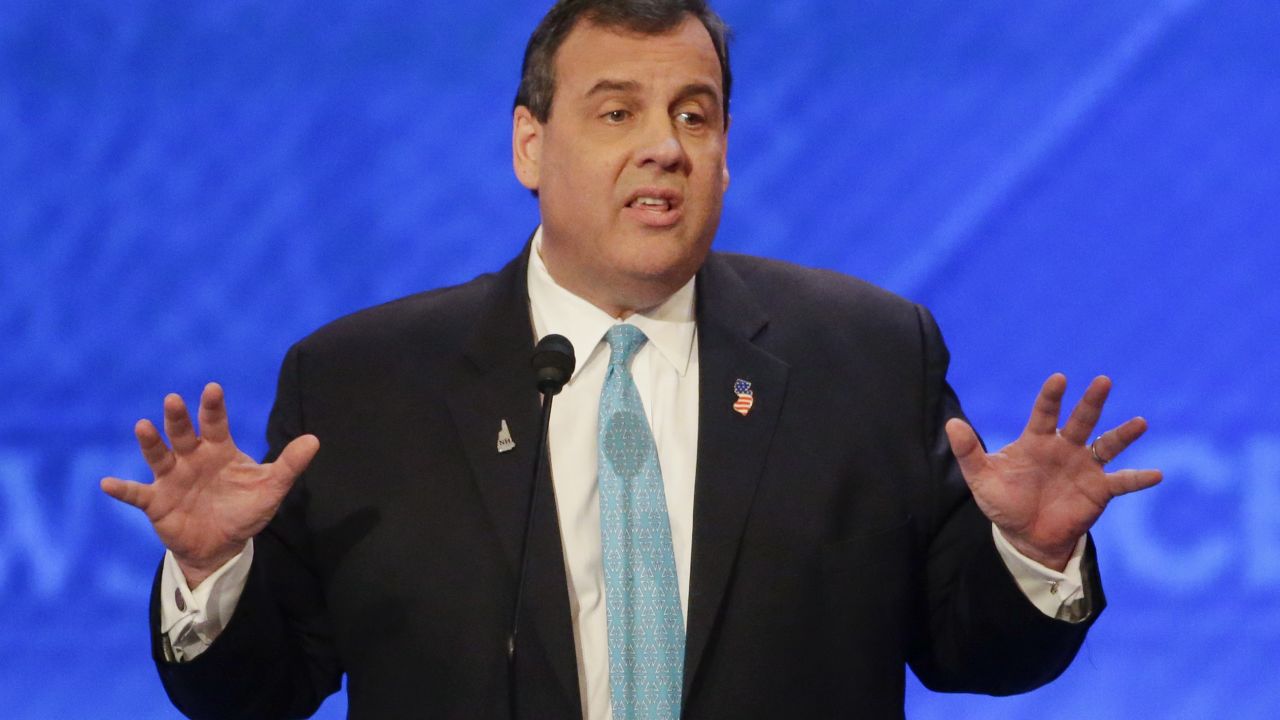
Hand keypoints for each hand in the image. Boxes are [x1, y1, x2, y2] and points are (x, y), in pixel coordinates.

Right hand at [100, 383, 318, 587]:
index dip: (213, 407)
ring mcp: (172, 478)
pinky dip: (122, 489)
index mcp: (218, 449)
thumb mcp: (270, 489)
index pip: (215, 423)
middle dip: (179, 417)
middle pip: (184, 433)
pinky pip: (136, 493)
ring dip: (150, 442)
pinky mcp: (156, 502)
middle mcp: (192, 458)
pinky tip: (107, 483)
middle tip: (173, 400)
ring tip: (143, 426)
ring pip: (159, 455)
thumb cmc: (245, 510)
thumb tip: (315, 439)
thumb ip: (289, 465)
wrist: (223, 546)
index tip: (213, 389)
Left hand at [944, 374, 1160, 570]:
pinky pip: (1122, 482)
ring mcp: (1084, 467)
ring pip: (1107, 445)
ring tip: (1140, 422)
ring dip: (1123, 434)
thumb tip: (950, 423)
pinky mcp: (1099, 490)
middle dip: (1091, 402)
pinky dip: (1138, 479)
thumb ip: (968, 451)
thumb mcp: (981, 478)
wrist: (1024, 536)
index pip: (1044, 413)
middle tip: (1102, 380)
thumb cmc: (1003, 502)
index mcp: (1037, 441)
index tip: (1059, 379)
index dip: (1051, 397)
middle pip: (1081, 420)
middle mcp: (1065, 448)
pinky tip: (1157, 474)